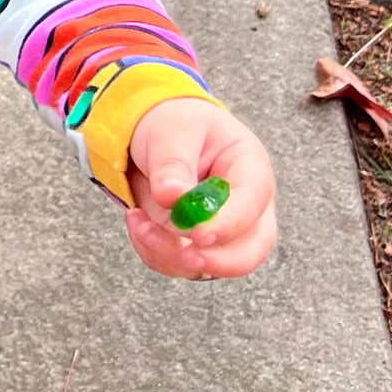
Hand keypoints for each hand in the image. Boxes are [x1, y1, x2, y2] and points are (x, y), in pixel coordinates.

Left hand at [124, 96, 276, 280]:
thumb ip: (173, 163)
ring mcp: (225, 231)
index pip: (253, 203)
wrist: (160, 134)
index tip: (198, 234)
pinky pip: (183, 265)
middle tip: (180, 253)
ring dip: (172, 256)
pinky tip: (138, 222)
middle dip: (215, 260)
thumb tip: (172, 195)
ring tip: (138, 220)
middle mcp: (247, 206)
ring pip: (214, 265)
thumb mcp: (172, 130)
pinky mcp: (199, 245)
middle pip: (250, 250)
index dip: (229, 224)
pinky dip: (157, 254)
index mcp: (250, 168)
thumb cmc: (177, 125)